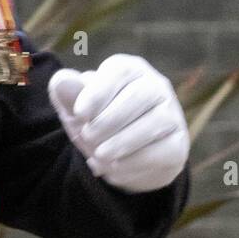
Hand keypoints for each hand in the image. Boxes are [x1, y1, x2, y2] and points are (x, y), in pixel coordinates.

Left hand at [48, 54, 188, 193]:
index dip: (98, 91)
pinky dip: (134, 163)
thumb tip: (61, 81)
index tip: (79, 113)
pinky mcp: (178, 145)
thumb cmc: (96, 122)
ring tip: (99, 154)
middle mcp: (156, 86)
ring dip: (122, 142)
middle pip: (141, 94)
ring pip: (155, 123)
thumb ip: (67, 94)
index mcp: (129, 70)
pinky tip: (114, 167)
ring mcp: (172, 115)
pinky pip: (162, 151)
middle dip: (109, 119)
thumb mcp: (76, 109)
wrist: (119, 158)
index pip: (119, 71)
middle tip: (87, 136)